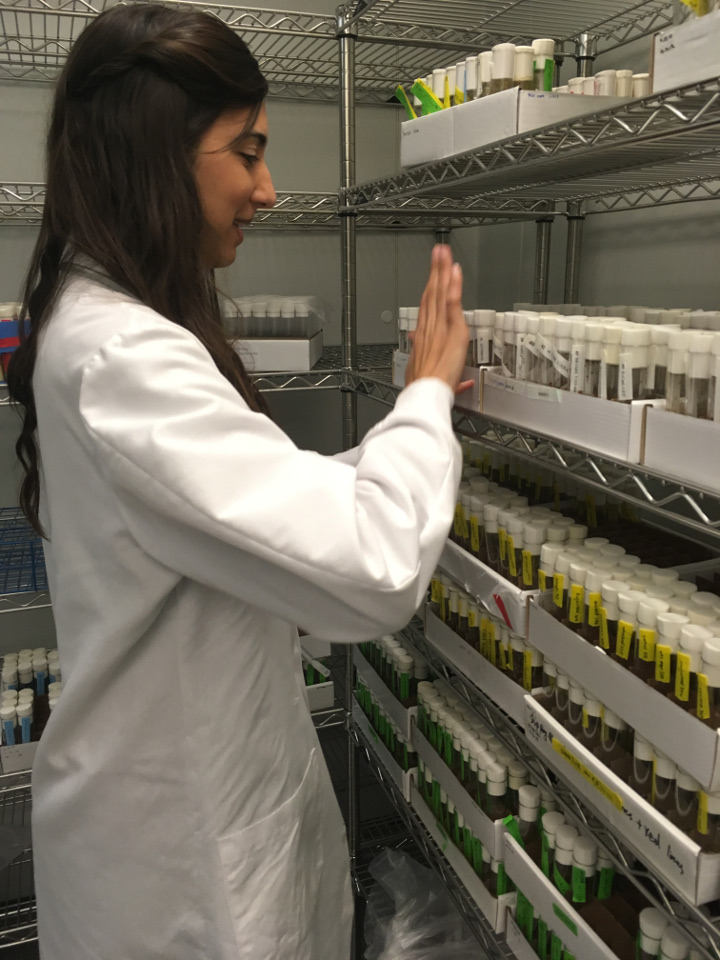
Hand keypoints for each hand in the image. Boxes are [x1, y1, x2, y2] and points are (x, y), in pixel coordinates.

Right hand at [405, 245, 470, 394]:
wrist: (424, 393)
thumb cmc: (423, 388)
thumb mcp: (419, 372)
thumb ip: (425, 357)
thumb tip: (423, 348)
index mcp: (423, 337)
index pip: (427, 307)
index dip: (428, 289)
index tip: (432, 275)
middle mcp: (428, 328)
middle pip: (431, 294)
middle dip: (434, 272)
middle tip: (437, 252)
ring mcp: (439, 326)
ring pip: (439, 293)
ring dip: (441, 271)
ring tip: (443, 253)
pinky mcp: (450, 330)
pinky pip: (451, 303)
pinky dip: (453, 285)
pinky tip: (454, 270)